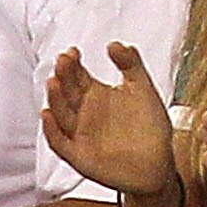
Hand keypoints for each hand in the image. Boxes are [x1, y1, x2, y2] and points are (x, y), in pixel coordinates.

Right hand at [41, 41, 188, 206]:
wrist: (159, 163)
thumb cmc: (150, 126)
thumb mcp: (143, 89)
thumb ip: (131, 64)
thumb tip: (114, 43)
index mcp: (97, 95)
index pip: (78, 76)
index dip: (73, 64)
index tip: (71, 52)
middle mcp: (84, 113)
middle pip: (67, 92)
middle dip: (63, 76)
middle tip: (62, 61)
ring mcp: (79, 134)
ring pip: (61, 115)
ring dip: (55, 99)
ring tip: (53, 82)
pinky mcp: (78, 155)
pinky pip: (59, 143)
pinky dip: (51, 130)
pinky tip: (47, 115)